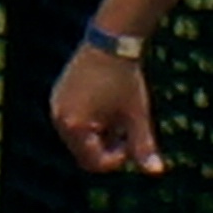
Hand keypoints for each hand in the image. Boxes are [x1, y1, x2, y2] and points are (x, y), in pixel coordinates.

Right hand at [50, 44, 162, 173]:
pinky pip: (73, 121)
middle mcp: (58, 118)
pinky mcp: (58, 95)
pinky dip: (90, 120)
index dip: (116, 159)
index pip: (93, 162)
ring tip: (117, 112)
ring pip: (79, 137)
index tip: (132, 140)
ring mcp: (56, 106)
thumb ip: (143, 146)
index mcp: (74, 126)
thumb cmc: (125, 79)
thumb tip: (156, 172)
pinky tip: (106, 102)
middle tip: (126, 125)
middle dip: (107, 145)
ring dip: (99, 133)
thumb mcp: (136, 115)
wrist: (111, 40)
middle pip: (84, 152)